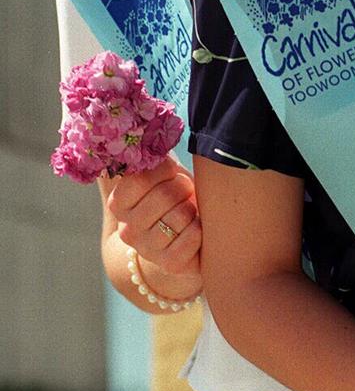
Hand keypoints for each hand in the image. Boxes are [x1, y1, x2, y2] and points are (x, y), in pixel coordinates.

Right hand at [108, 155, 200, 277]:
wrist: (182, 237)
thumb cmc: (174, 195)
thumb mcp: (160, 174)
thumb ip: (150, 156)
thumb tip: (148, 126)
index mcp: (118, 202)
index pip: (140, 178)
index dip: (163, 170)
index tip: (171, 172)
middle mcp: (127, 229)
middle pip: (164, 196)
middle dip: (183, 188)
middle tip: (184, 192)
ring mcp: (147, 249)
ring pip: (180, 216)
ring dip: (192, 209)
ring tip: (189, 211)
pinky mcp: (170, 263)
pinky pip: (192, 237)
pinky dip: (200, 229)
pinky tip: (196, 229)